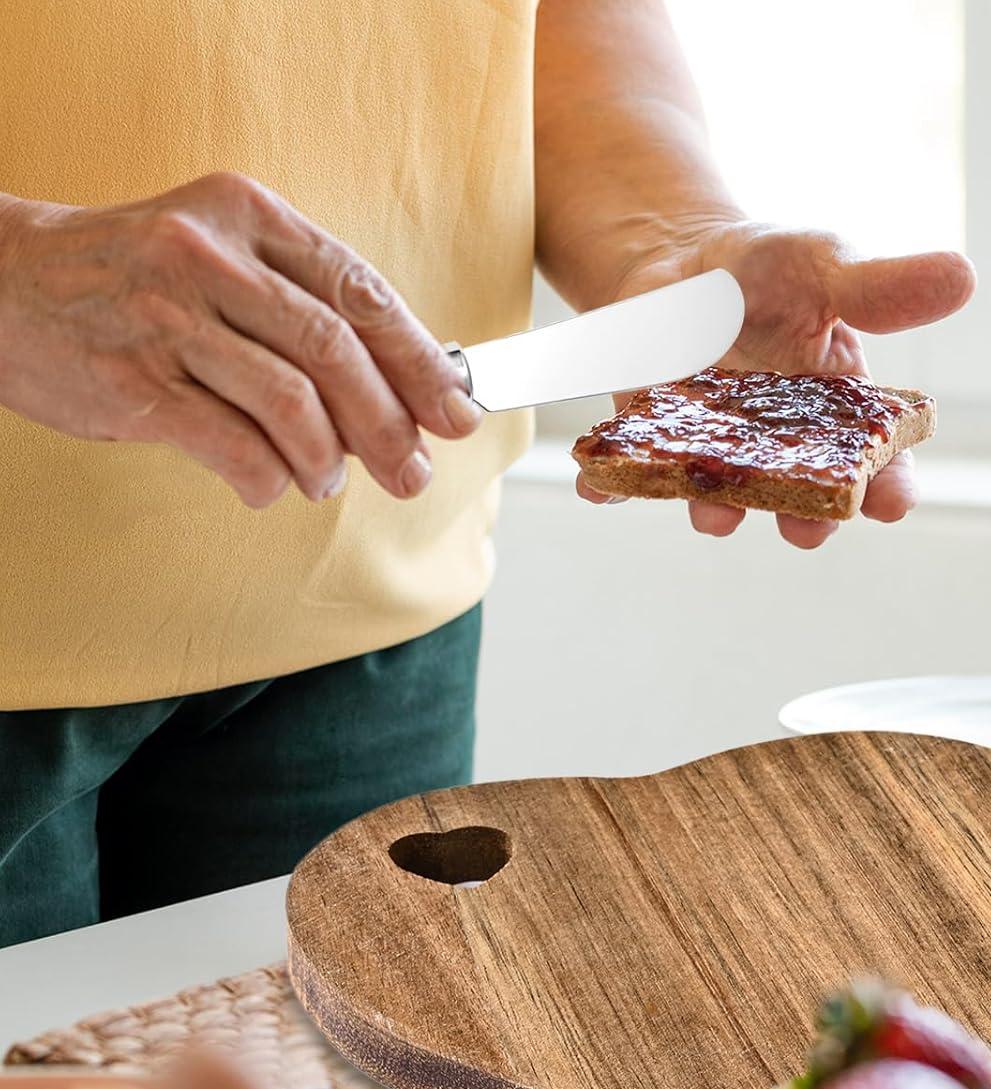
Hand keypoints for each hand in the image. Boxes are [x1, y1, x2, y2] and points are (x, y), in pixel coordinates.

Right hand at [0, 174, 482, 508]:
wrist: (3, 282)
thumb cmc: (135, 283)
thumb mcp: (224, 260)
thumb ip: (304, 312)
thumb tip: (402, 393)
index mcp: (249, 216)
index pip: (362, 292)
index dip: (422, 361)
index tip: (459, 412)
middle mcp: (210, 256)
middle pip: (336, 351)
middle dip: (390, 425)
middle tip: (411, 473)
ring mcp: (166, 316)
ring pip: (292, 402)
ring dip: (325, 459)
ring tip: (324, 481)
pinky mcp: (132, 380)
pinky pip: (233, 445)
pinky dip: (269, 478)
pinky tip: (272, 484)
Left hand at [576, 223, 974, 548]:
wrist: (678, 259)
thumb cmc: (768, 268)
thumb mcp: (826, 264)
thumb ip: (882, 288)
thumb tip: (966, 277)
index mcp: (835, 415)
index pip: (877, 463)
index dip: (888, 487)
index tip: (892, 502)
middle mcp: (778, 448)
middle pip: (801, 495)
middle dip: (805, 516)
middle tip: (807, 529)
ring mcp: (713, 450)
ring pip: (721, 493)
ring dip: (718, 508)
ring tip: (716, 513)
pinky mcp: (649, 439)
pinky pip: (630, 470)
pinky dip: (611, 481)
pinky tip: (598, 486)